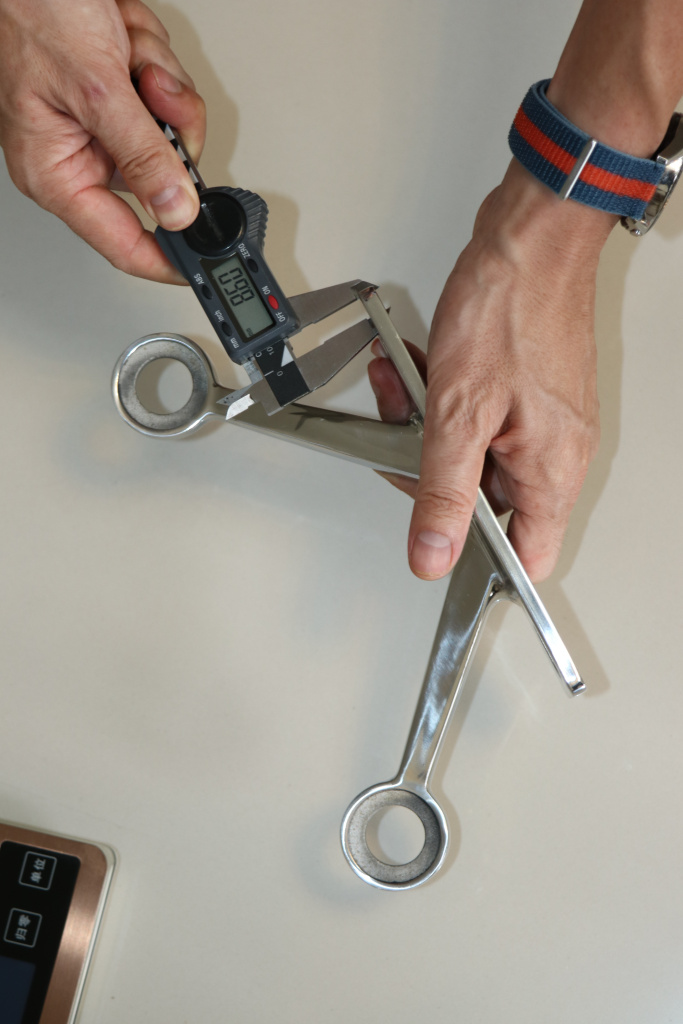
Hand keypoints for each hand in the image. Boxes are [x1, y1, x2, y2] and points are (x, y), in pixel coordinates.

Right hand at [0, 0, 205, 282]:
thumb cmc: (29, 10)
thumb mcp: (96, 89)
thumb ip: (142, 154)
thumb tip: (177, 210)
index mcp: (57, 174)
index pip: (123, 243)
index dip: (167, 259)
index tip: (203, 267)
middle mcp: (79, 156)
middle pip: (161, 178)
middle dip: (167, 125)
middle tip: (150, 91)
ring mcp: (102, 125)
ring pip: (170, 130)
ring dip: (160, 83)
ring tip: (124, 52)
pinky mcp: (118, 96)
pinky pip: (164, 95)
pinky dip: (154, 61)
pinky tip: (124, 39)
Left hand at [369, 160, 614, 582]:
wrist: (531, 235)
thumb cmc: (511, 307)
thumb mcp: (460, 413)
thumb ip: (443, 492)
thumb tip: (432, 556)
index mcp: (551, 471)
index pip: (528, 555)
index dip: (482, 560)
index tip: (438, 542)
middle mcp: (556, 452)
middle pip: (486, 502)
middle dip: (429, 467)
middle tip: (401, 430)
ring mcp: (543, 421)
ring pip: (473, 453)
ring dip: (427, 426)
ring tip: (403, 386)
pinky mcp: (526, 392)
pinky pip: (477, 416)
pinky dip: (443, 400)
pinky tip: (418, 370)